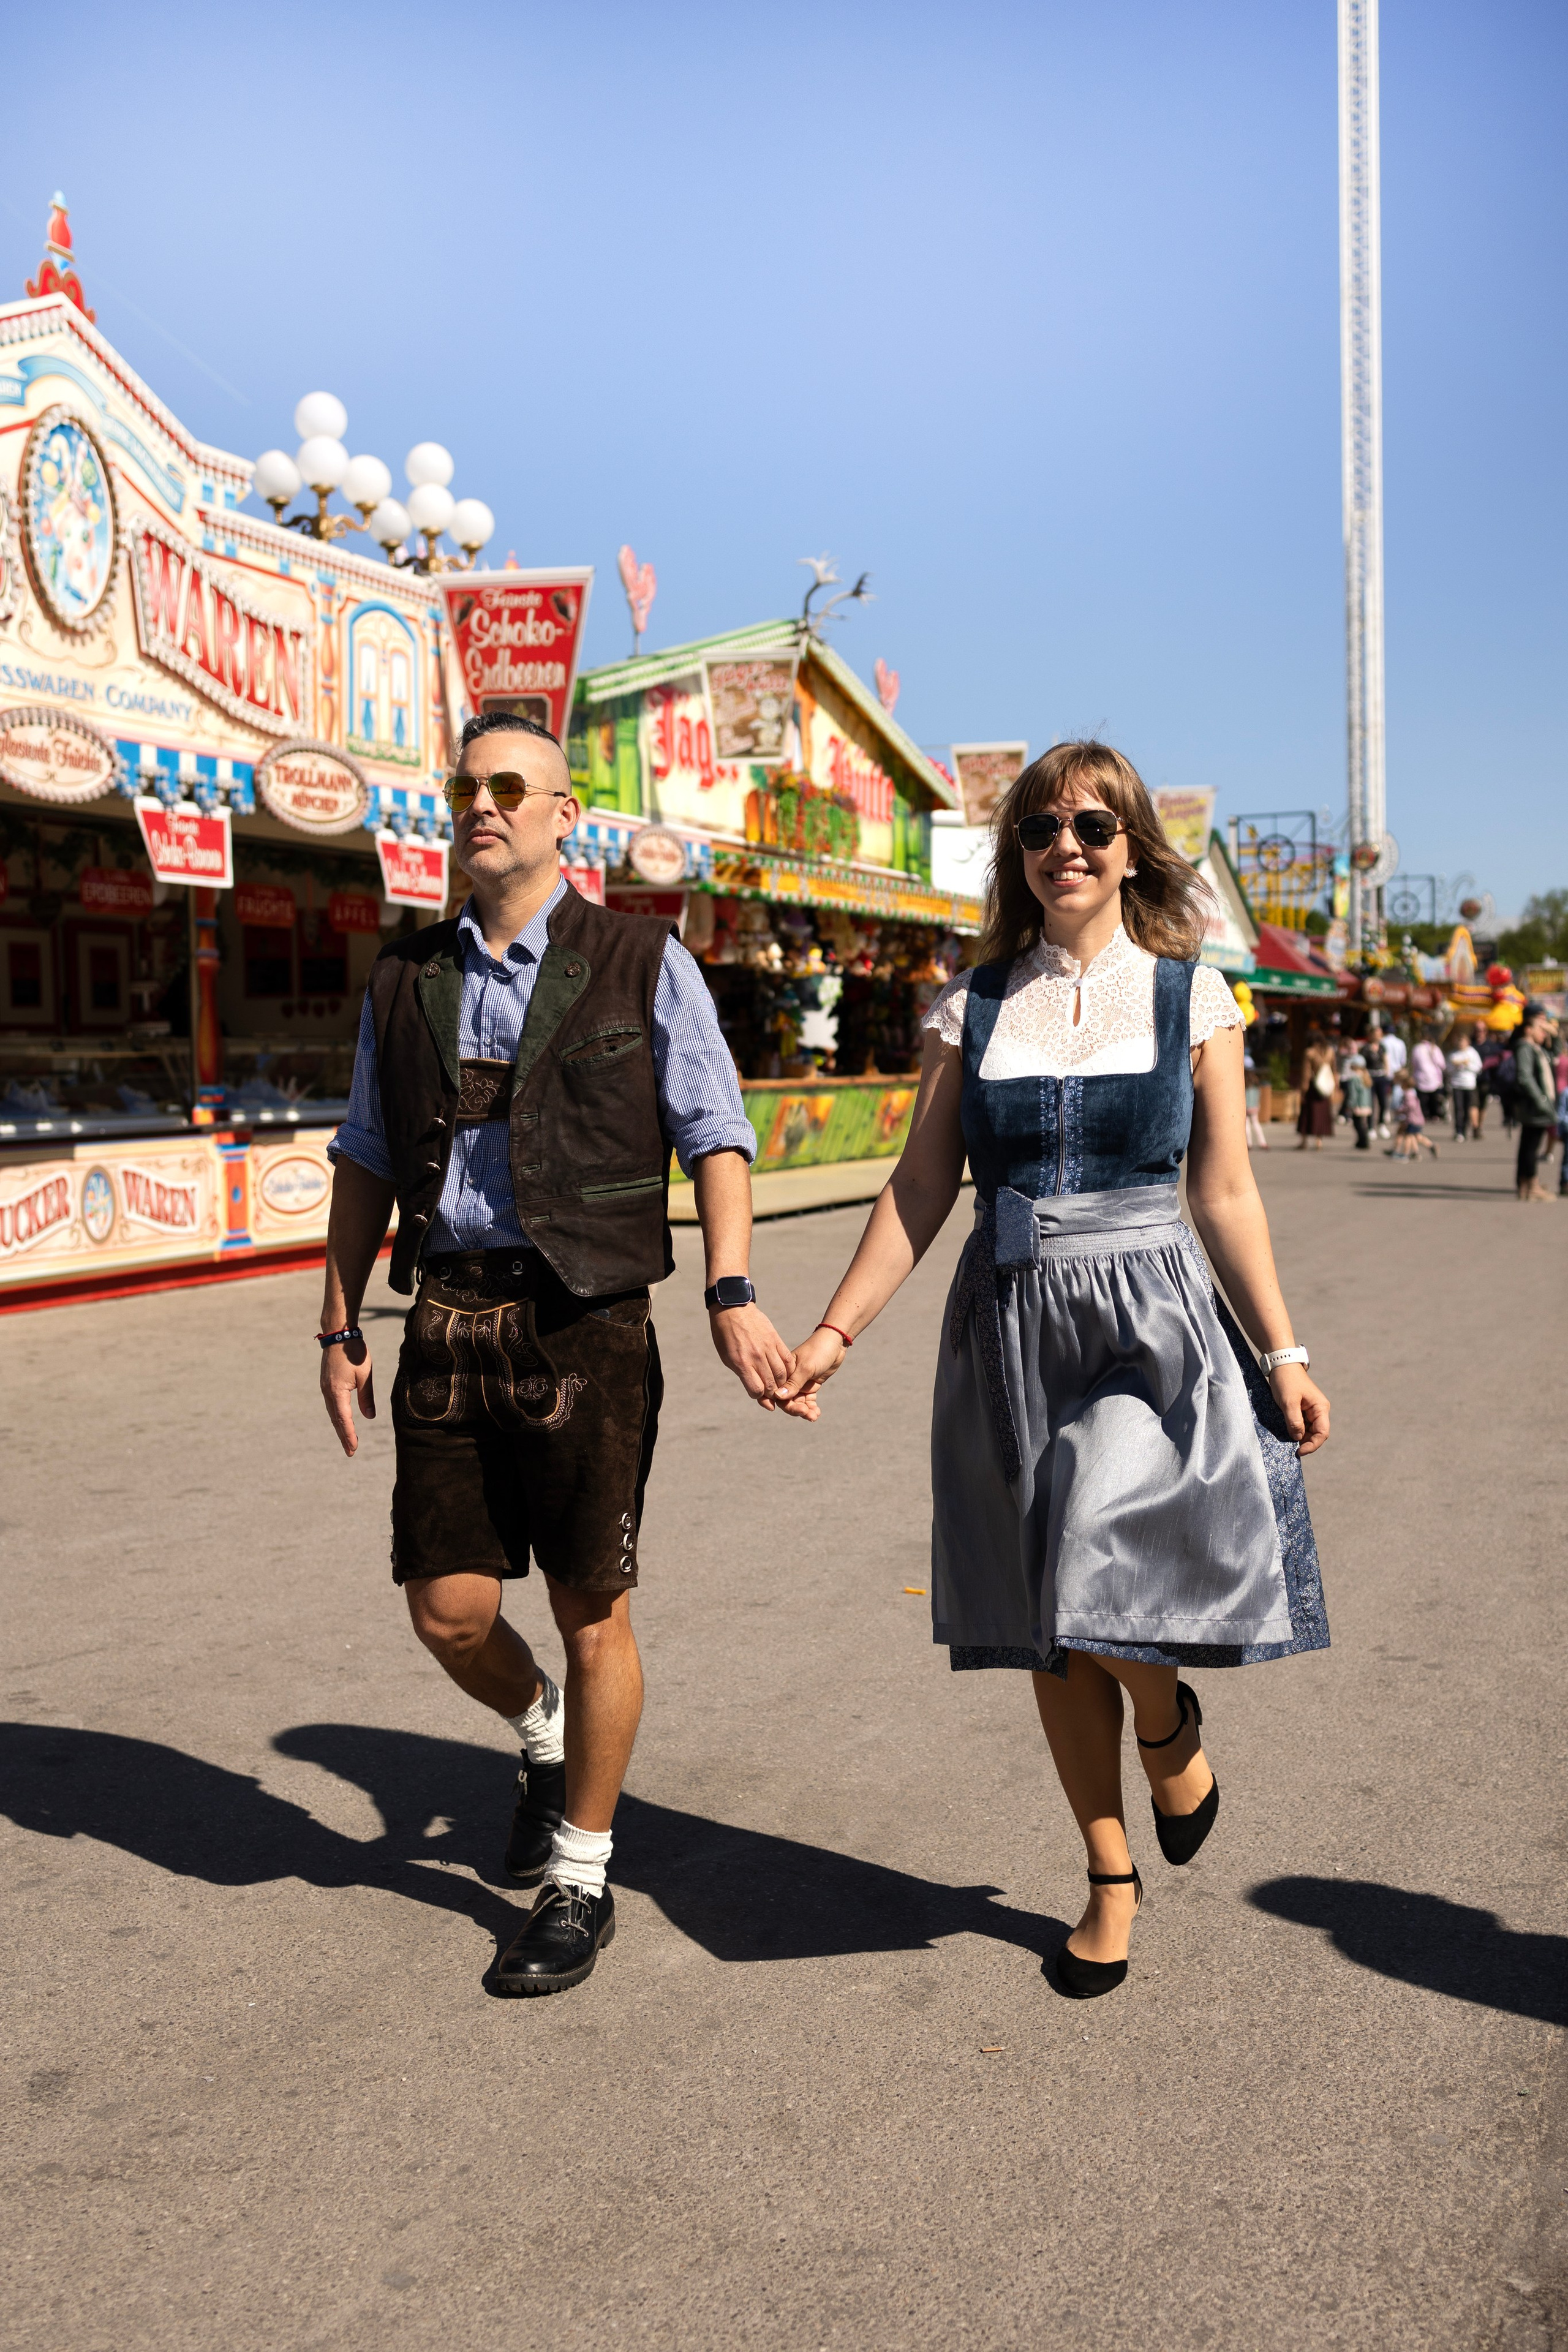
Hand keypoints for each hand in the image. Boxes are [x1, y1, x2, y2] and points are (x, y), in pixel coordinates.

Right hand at [321, 1334, 374, 1456]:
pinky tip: (341, 1420)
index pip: (344, 1419)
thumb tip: (369, 1417)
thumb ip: (366, 1397)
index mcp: (337, 1392)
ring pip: (332, 1413)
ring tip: (347, 1440)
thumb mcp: (365, 1375)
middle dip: (343, 1436)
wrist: (338, 1334)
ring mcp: (325, 1388)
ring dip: (339, 1427)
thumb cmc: (354, 1352)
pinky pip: (331, 1404)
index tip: (353, 1448)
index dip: (349, 1435)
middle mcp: (327, 1392)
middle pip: (336, 1420)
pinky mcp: (326, 1383)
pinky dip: (337, 1416)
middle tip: (350, 1452)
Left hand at [709, 1302, 793, 1408]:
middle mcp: (756, 1357)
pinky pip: (787, 1360)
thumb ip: (742, 1374)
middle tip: (769, 1390)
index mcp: (741, 1363)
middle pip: (771, 1385)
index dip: (758, 1396)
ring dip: (781, 1383)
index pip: (757, 1390)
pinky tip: (784, 1372)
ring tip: (776, 1382)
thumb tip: (757, 1391)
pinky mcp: (776, 1339)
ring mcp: (768, 1348)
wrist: (733, 1309)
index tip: (757, 1392)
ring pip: (782, 1375)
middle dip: (771, 1393)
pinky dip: (788, 1370)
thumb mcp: (727, 1357)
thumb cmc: (725, 1335)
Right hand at [773, 1326, 847, 1421]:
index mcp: (783, 1371)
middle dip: (795, 1409)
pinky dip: (812, 1408)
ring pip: (798, 1402)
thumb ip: (793, 1383)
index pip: (775, 1390)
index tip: (789, 1410)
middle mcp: (789, 1379)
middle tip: (806, 1413)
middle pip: (787, 1400)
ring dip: (805, 1411)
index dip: (778, 1402)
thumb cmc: (818, 1350)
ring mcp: (800, 1383)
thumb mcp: (805, 1367)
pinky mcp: (810, 1386)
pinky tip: (817, 1413)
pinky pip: (808, 1401)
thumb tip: (778, 1397)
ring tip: (814, 1416)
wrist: (835, 1343)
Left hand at [1269, 1363, 1328, 1456]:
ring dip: (1299, 1437)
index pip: (1322, 1433)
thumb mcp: (1289, 1402)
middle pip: (1316, 1434)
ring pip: (1308, 1430)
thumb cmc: (1286, 1381)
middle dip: (1305, 1442)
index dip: (1312, 1445)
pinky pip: (1301, 1424)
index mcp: (1320, 1408)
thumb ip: (1294, 1421)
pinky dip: (1295, 1430)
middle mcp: (1318, 1410)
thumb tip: (1298, 1438)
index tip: (1299, 1451)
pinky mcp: (1301, 1409)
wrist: (1281, 1364)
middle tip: (1291, 1448)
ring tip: (1287, 1440)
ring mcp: (1310, 1410)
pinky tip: (1286, 1432)